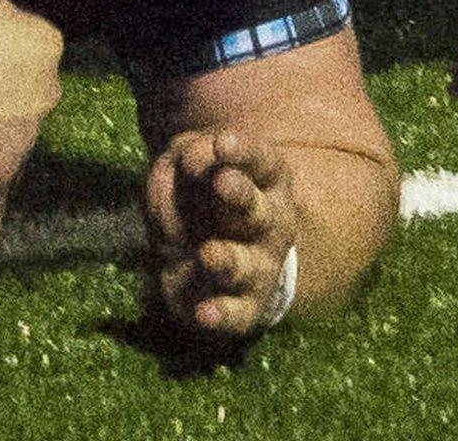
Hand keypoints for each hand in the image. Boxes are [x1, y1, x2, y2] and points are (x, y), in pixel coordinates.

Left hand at [145, 128, 301, 338]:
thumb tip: (191, 159)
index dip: (244, 152)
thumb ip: (189, 156)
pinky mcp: (241, 305)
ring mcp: (258, 267)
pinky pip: (236, 314)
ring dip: (227, 259)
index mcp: (265, 183)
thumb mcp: (189, 165)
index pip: (262, 162)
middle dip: (240, 197)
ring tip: (208, 254)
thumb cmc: (200, 197)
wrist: (211, 258)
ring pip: (246, 264)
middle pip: (257, 211)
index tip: (223, 142)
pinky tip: (205, 314)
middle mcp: (269, 224)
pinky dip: (222, 315)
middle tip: (223, 184)